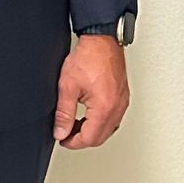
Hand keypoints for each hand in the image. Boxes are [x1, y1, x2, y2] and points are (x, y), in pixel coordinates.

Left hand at [55, 34, 129, 148]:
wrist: (101, 39)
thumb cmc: (89, 57)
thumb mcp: (68, 87)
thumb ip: (63, 113)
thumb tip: (60, 131)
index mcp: (104, 107)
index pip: (89, 138)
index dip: (73, 142)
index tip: (62, 139)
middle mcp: (117, 107)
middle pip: (100, 137)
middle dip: (82, 139)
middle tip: (67, 133)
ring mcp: (122, 101)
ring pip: (108, 129)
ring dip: (92, 131)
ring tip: (76, 124)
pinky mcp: (123, 95)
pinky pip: (114, 118)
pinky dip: (101, 121)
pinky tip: (89, 115)